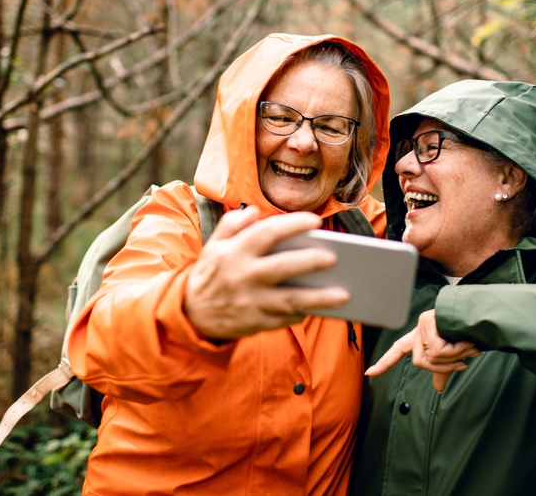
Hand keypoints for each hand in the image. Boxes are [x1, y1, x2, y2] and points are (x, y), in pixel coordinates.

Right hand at [183, 206, 349, 339]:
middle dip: (310, 262)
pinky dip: (305, 313)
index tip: (315, 220)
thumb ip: (232, 225)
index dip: (292, 225)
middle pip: (282, 267)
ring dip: (319, 298)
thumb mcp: (213, 245)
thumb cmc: (211, 274)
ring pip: (290, 300)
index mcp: (234, 252)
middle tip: (334, 258)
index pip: (267, 233)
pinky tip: (323, 307)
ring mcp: (251, 302)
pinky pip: (286, 318)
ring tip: (344, 294)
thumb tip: (254, 211)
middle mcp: (243, 276)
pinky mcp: (257, 323)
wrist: (191, 314)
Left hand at [365, 310, 480, 392]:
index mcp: (421, 338)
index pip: (398, 351)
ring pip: (431, 356)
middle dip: (445, 367)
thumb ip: (443, 370)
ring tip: (469, 347)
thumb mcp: (455, 356)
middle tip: (464, 363)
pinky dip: (456, 350)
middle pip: (420, 362)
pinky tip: (467, 341)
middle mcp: (418, 330)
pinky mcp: (428, 320)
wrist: (482, 316)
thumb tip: (437, 390)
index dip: (384, 363)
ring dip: (454, 357)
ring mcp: (422, 323)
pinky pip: (438, 349)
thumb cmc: (470, 334)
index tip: (369, 374)